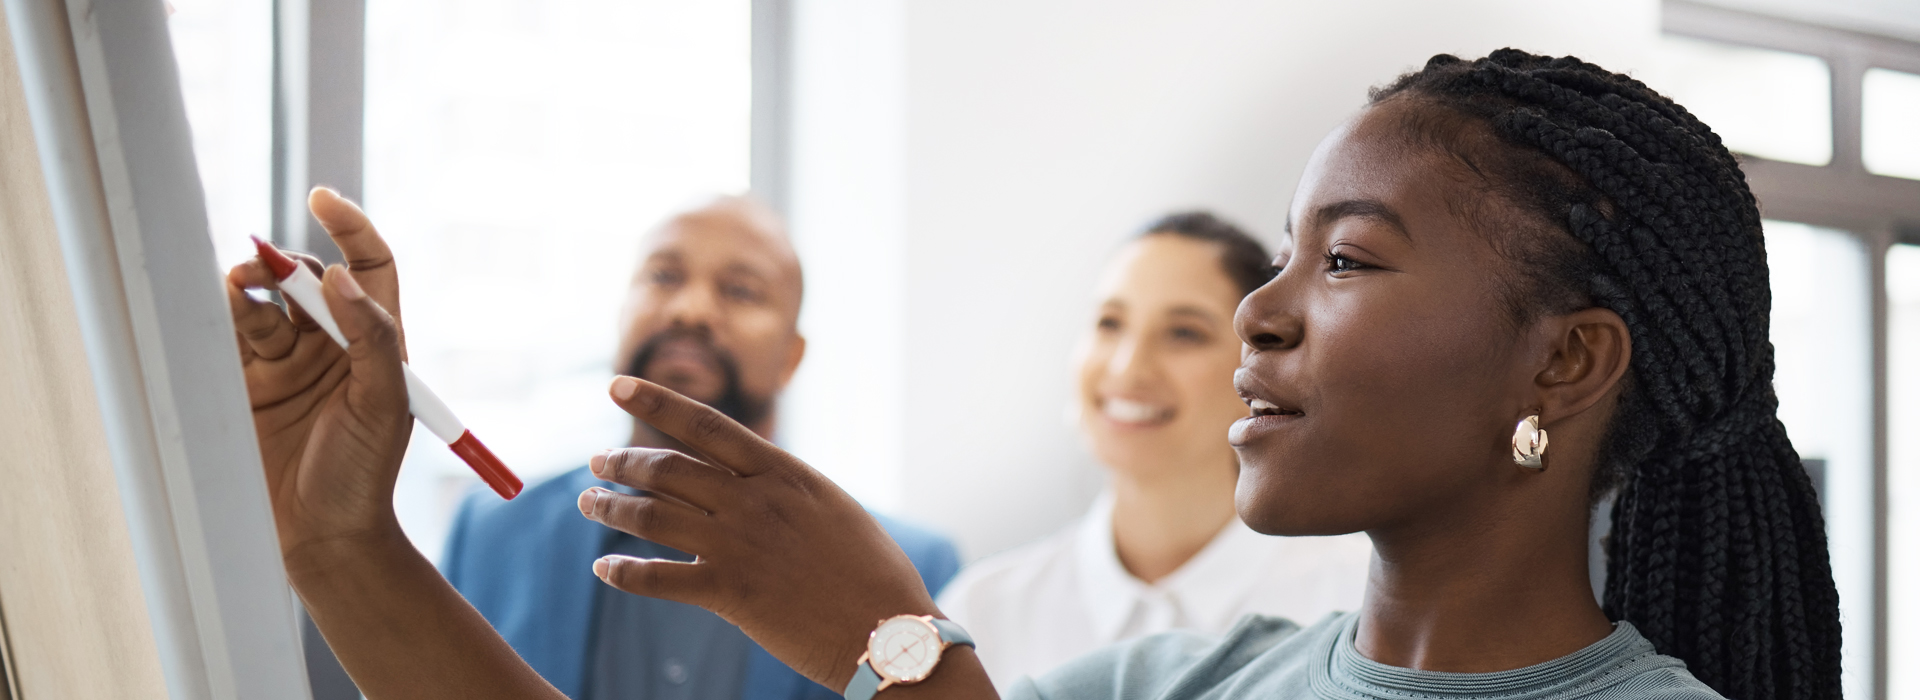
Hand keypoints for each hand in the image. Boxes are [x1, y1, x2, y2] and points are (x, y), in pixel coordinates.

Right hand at [226, 188, 412, 565]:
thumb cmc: (364, 475)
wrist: (321, 536)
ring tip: (239, 288)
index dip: (351, 228)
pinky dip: (223, 312)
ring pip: (262, 299)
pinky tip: (221, 308)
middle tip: (263, 267)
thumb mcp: (385, 405)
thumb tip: (341, 277)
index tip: (324, 199)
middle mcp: (333, 343)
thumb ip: (373, 338)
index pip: (369, 266)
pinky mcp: (245, 382)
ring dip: (250, 285)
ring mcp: (287, 362)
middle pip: (306, 277)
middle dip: (285, 263)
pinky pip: (231, 332)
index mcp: (378, 341)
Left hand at [579, 377, 940, 689]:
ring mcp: (738, 545)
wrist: (888, 628)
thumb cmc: (872, 572)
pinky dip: (624, 572)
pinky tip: (606, 570)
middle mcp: (754, 501)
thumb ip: (785, 489)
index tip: (617, 385)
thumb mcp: (832, 508)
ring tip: (590, 504)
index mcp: (783, 473)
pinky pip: (657, 578)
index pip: (704, 424)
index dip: (655, 400)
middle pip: (667, 469)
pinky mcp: (729, 593)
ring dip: (610, 507)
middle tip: (598, 464)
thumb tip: (753, 477)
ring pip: (651, 516)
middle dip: (623, 462)